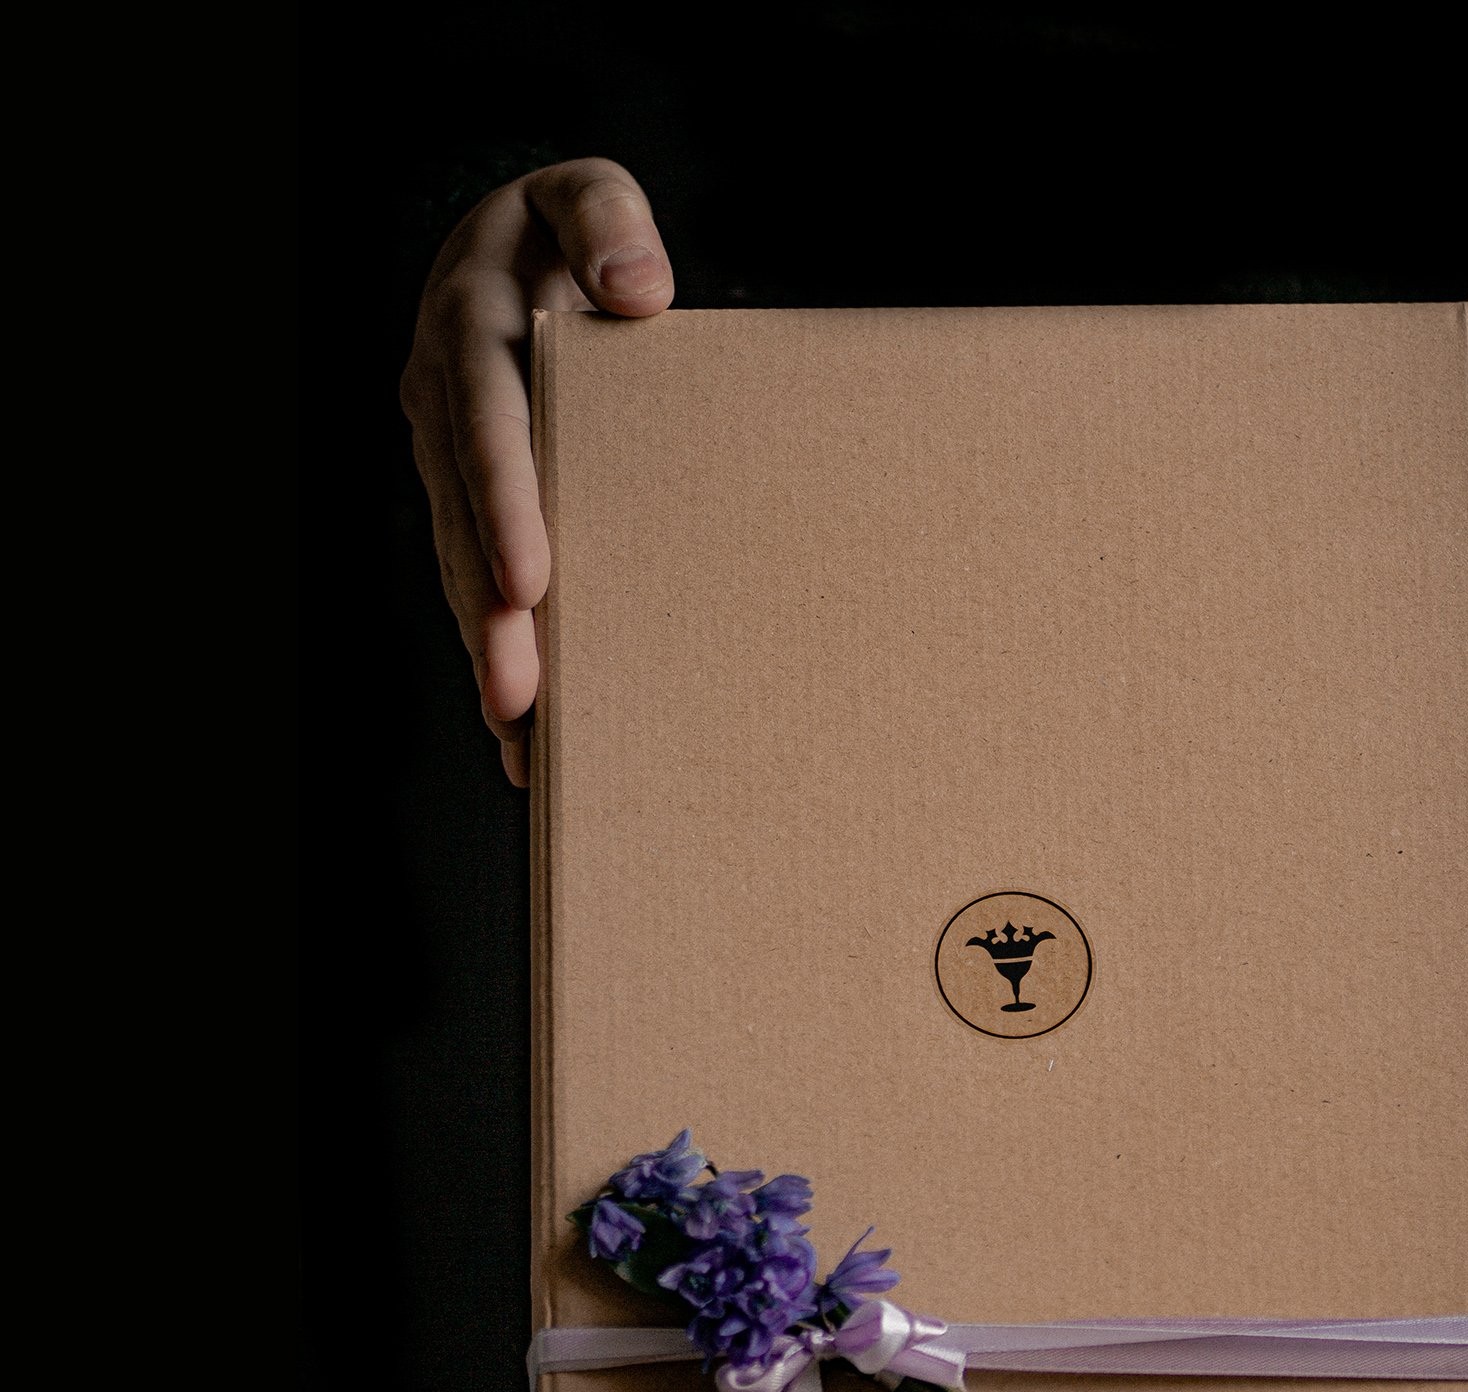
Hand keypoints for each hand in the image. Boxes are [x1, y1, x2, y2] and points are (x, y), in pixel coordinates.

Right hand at [400, 159, 673, 784]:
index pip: (488, 424)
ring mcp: (446, 457)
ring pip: (461, 567)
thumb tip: (637, 290)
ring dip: (487, 654)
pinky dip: (495, 652)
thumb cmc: (569, 230)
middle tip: (519, 699)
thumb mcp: (586, 192)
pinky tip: (522, 731)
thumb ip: (608, 221)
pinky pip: (474, 581)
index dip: (503, 503)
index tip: (530, 582)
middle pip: (465, 522)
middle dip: (489, 616)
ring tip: (520, 739)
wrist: (511, 249)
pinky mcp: (466, 499)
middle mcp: (445, 403)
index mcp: (473, 329)